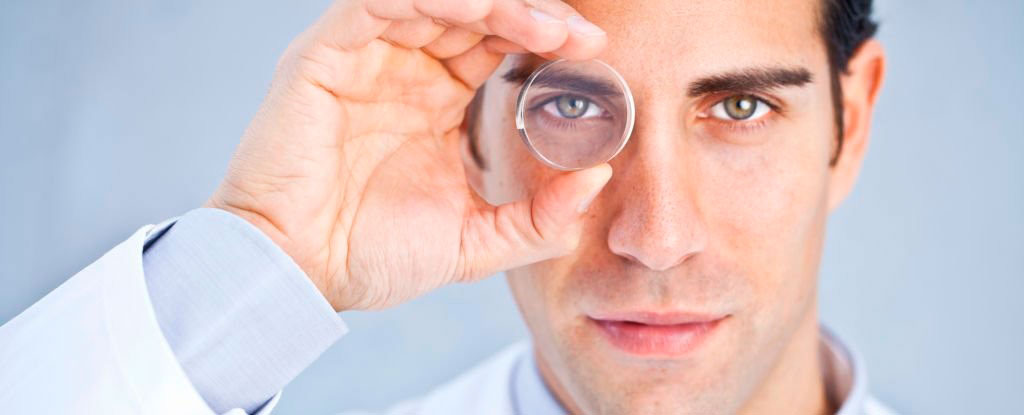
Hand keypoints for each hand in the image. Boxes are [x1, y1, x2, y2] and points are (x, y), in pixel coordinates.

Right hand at [206, 0, 611, 310]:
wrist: (296, 275)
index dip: (544, 39)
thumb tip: (598, 179)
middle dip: (534, 15)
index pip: (497, 46)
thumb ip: (538, 219)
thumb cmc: (371, 257)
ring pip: (436, 0)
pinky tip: (484, 12)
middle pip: (477, 14)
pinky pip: (379, 3)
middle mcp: (403, 72)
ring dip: (497, 3)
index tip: (593, 51)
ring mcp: (364, 59)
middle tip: (582, 36)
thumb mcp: (475, 242)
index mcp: (435, 105)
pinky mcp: (324, 55)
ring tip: (548, 28)